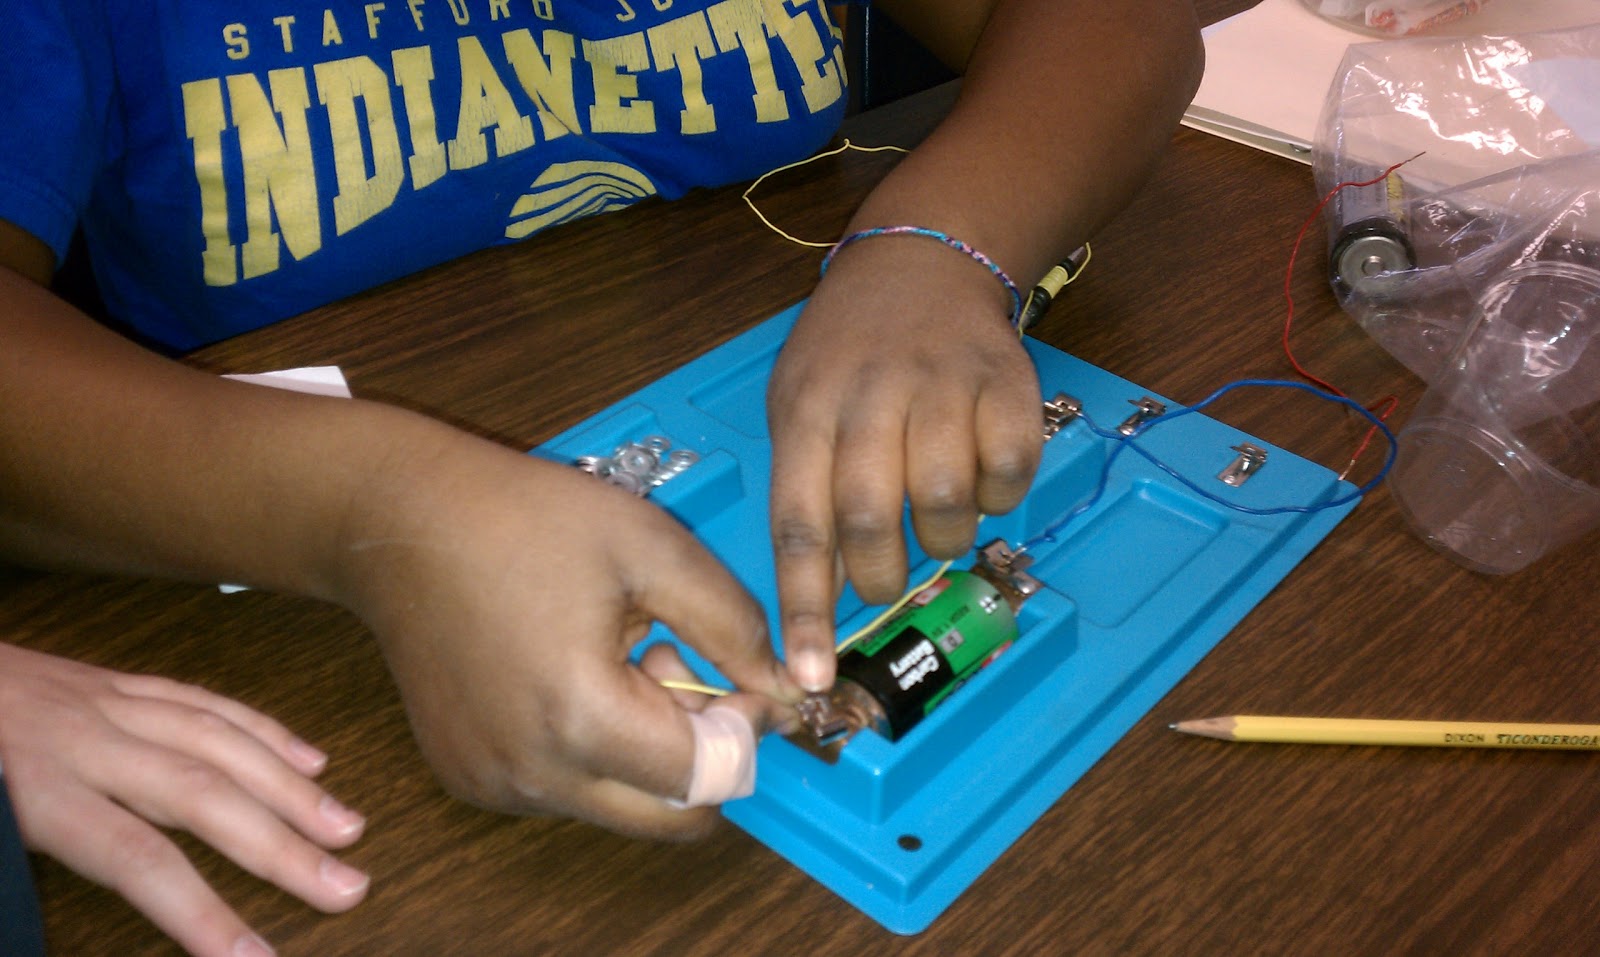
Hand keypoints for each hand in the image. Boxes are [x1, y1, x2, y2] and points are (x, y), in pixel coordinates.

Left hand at [0, 642, 367, 956]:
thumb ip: (2, 863)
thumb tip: (29, 931)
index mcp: (34, 786)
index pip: (137, 860)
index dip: (201, 913)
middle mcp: (85, 740)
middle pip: (202, 797)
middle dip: (281, 847)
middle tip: (348, 889)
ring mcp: (105, 702)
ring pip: (217, 742)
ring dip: (291, 789)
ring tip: (347, 831)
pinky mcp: (112, 681)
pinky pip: (201, 700)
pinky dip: (262, 730)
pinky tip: (308, 759)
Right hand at [339, 442, 799, 837]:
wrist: (401, 520)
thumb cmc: (522, 520)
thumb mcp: (654, 550)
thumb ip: (734, 626)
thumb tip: (786, 687)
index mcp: (581, 717)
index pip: (709, 775)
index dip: (746, 728)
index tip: (747, 677)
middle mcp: (532, 772)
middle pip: (670, 816)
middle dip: (703, 754)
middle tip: (685, 672)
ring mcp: (494, 784)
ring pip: (619, 806)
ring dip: (648, 753)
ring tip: (623, 661)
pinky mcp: (470, 778)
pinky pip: (565, 791)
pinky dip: (593, 751)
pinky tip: (574, 675)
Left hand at [766, 237, 1042, 689]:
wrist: (921, 263)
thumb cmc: (847, 354)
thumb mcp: (797, 402)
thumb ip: (804, 490)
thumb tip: (819, 604)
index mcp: (806, 412)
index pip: (799, 527)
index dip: (805, 610)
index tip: (811, 675)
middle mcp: (870, 398)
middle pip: (871, 521)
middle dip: (880, 577)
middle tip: (886, 580)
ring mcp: (941, 387)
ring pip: (945, 503)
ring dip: (942, 538)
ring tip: (933, 520)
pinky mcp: (1005, 383)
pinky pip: (1008, 473)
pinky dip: (997, 496)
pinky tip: (978, 475)